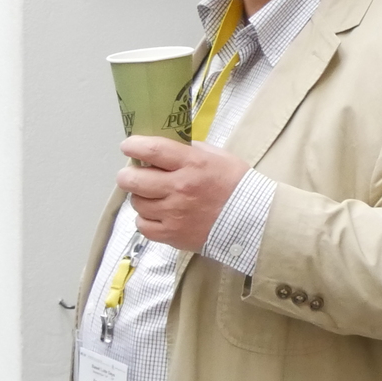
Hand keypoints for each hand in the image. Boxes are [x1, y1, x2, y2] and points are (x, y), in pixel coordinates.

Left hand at [117, 137, 249, 250]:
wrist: (253, 219)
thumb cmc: (236, 184)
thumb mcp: (218, 157)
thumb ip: (190, 151)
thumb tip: (164, 148)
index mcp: (193, 164)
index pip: (152, 150)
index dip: (133, 145)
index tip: (128, 146)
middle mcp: (180, 188)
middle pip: (132, 179)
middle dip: (128, 175)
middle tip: (133, 175)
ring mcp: (173, 213)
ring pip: (137, 202)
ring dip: (142, 197)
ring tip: (154, 196)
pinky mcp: (172, 235)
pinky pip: (143, 225)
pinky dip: (147, 219)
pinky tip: (159, 214)